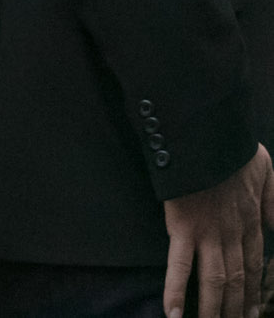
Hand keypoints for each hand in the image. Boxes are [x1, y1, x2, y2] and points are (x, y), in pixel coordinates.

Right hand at [163, 143, 270, 317]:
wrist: (206, 137)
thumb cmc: (232, 150)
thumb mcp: (267, 173)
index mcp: (252, 222)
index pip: (254, 266)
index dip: (254, 292)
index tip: (253, 311)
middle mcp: (233, 235)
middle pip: (237, 280)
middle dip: (236, 307)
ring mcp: (209, 234)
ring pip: (215, 281)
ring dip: (213, 308)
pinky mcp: (183, 229)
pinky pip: (179, 265)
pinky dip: (176, 291)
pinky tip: (173, 313)